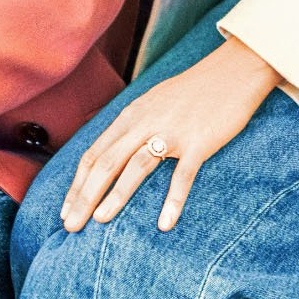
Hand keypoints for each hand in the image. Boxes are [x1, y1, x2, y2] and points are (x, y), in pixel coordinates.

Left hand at [60, 39, 279, 234]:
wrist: (232, 72)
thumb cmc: (192, 92)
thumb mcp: (153, 102)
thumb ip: (133, 125)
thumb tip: (112, 151)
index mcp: (131, 116)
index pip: (95, 153)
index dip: (78, 184)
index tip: (66, 211)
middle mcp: (145, 123)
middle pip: (107, 162)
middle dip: (85, 196)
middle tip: (71, 225)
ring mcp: (171, 132)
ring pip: (136, 166)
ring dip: (116, 195)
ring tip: (100, 220)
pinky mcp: (198, 142)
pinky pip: (183, 175)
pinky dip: (173, 200)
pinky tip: (165, 224)